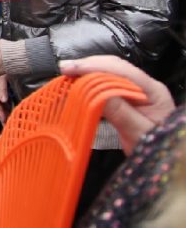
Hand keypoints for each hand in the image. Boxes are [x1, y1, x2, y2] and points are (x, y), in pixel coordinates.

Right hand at [0, 75, 10, 122]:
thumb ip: (2, 88)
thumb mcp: (2, 76)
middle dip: (0, 114)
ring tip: (7, 118)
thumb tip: (3, 100)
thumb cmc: (0, 64)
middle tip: (5, 123)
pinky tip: (6, 108)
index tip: (3, 120)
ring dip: (2, 109)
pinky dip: (2, 103)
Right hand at [60, 55, 174, 153]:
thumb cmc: (157, 150)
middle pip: (114, 67)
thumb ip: (120, 112)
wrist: (166, 165)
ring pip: (110, 74)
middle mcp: (145, 87)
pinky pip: (108, 86)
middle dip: (88, 66)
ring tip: (68, 76)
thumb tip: (95, 92)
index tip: (71, 69)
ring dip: (88, 73)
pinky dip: (92, 85)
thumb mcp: (139, 133)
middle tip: (65, 69)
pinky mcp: (128, 101)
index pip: (120, 70)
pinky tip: (80, 87)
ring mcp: (137, 93)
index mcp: (152, 90)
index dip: (94, 67)